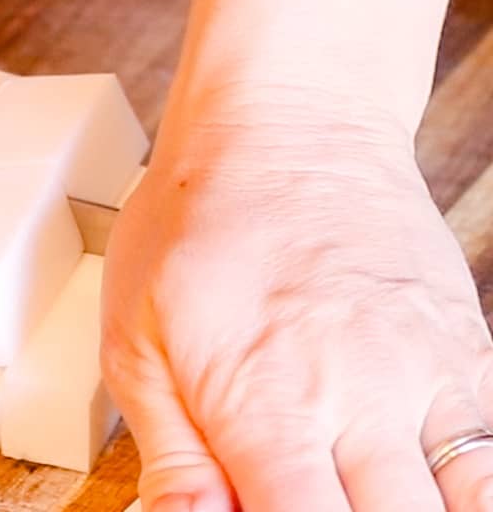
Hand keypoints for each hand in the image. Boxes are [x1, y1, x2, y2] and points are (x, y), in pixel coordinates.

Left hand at [101, 98, 492, 510]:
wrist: (289, 122)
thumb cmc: (197, 220)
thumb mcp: (138, 339)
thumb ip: (173, 457)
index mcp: (268, 408)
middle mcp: (364, 402)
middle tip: (305, 492)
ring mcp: (430, 377)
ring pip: (460, 506)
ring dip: (407, 508)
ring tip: (351, 480)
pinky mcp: (469, 353)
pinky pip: (490, 457)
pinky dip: (462, 487)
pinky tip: (408, 477)